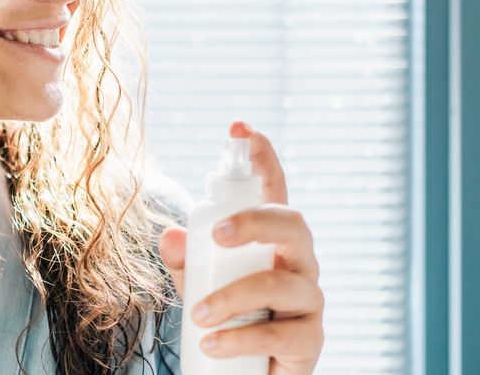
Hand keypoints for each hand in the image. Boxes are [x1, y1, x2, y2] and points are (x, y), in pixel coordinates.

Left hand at [158, 121, 323, 374]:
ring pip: (280, 283)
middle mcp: (299, 261)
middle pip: (293, 224)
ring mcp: (309, 299)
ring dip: (233, 296)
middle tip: (215, 234)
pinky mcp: (309, 340)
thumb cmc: (228, 317)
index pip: (274, 190)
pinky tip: (211, 344)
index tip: (240, 128)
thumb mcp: (198, 285)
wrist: (249, 373)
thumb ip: (185, 260)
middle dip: (255, 221)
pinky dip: (240, 338)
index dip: (262, 156)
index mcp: (273, 239)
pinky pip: (280, 334)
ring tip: (197, 316)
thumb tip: (170, 235)